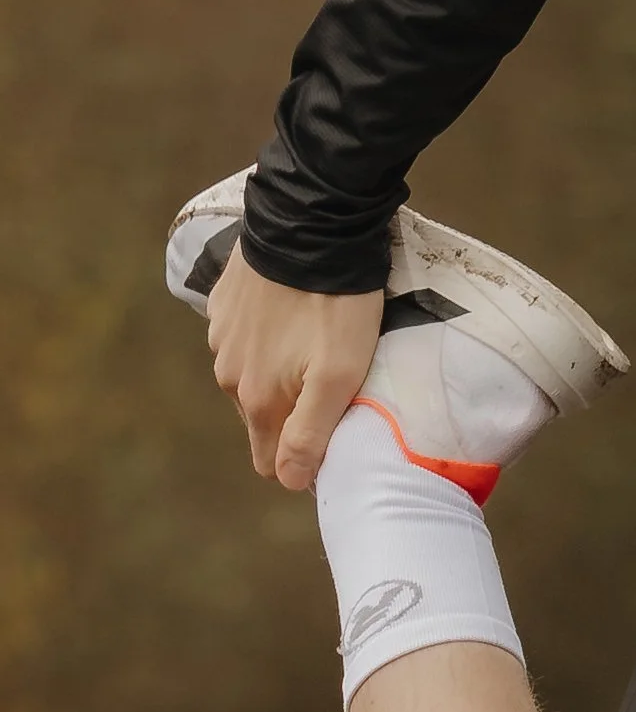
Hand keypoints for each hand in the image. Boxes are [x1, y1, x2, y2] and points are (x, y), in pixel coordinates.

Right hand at [207, 243, 382, 490]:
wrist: (309, 230)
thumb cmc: (337, 307)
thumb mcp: (339, 376)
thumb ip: (311, 433)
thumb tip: (289, 481)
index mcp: (256, 399)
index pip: (271, 460)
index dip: (303, 461)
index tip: (335, 440)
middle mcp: (228, 374)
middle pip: (264, 418)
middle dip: (294, 416)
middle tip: (336, 389)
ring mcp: (221, 337)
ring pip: (253, 377)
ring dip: (282, 372)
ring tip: (320, 348)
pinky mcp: (224, 305)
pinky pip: (246, 338)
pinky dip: (269, 337)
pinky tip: (296, 317)